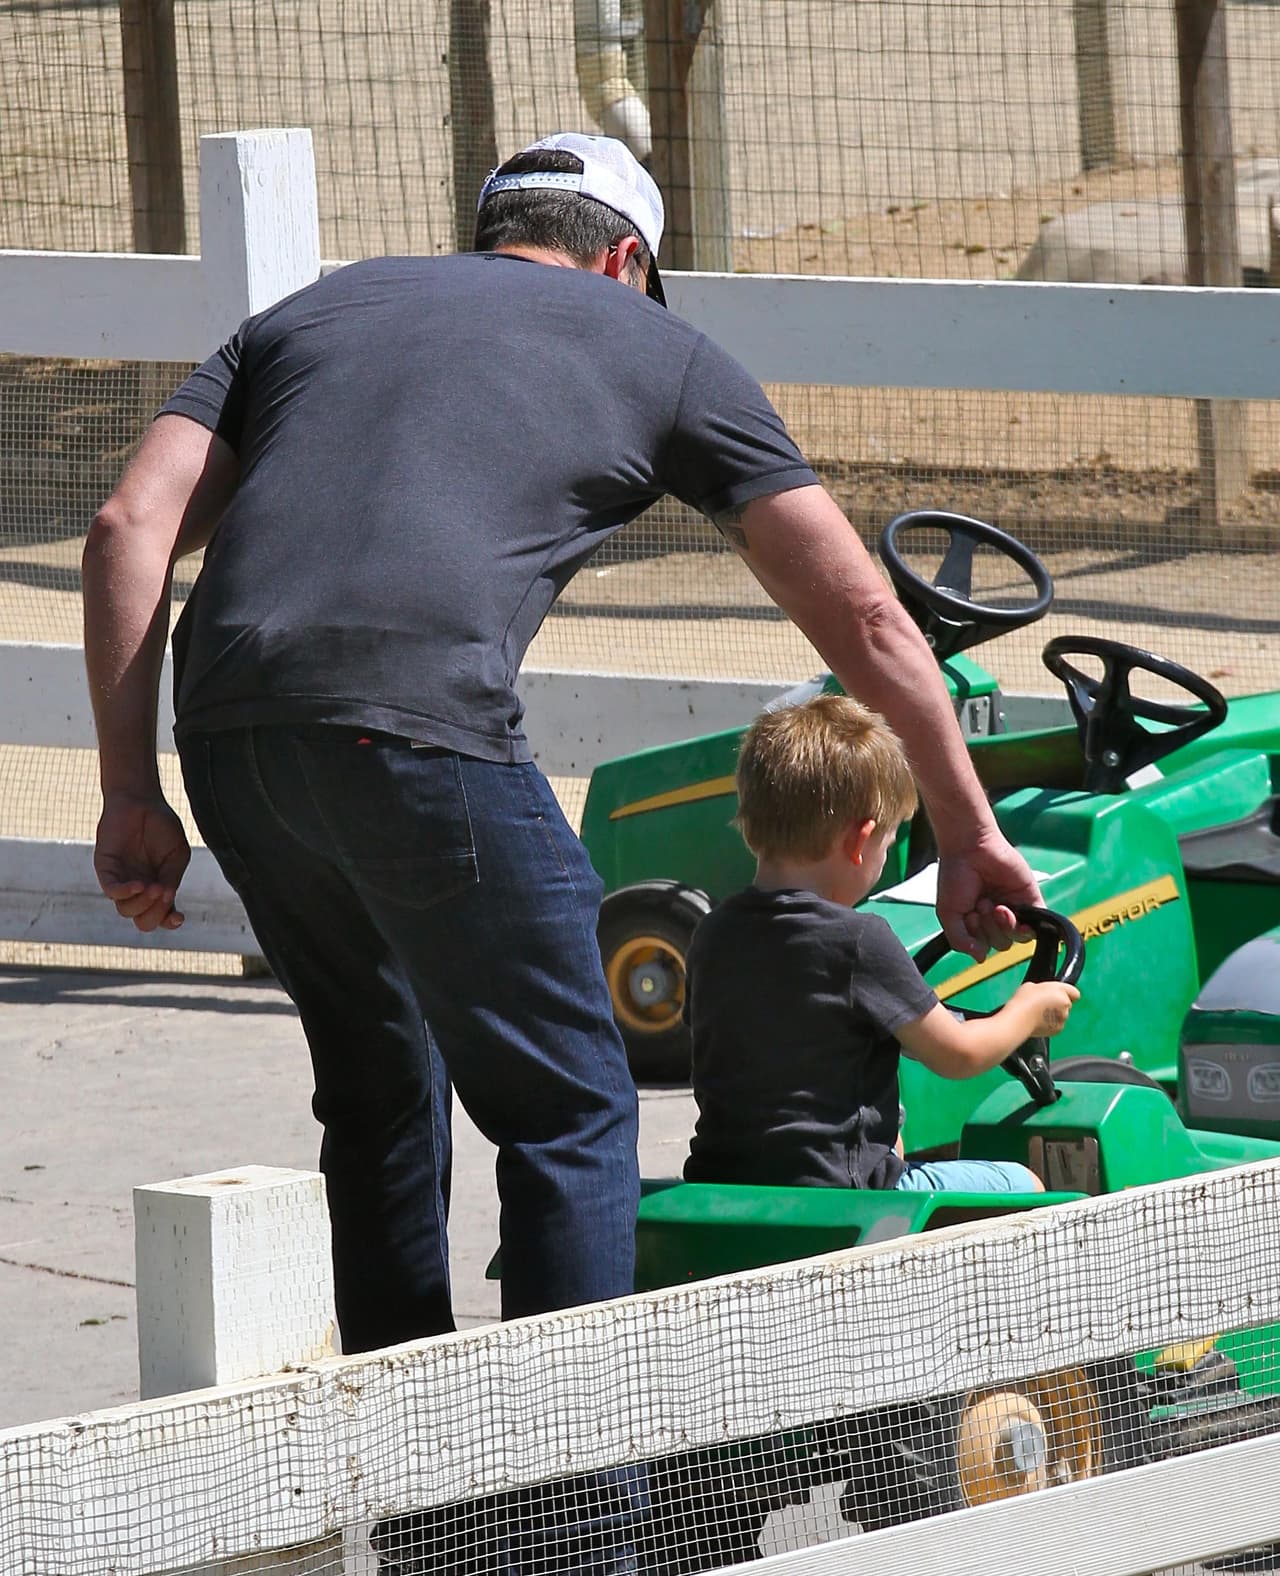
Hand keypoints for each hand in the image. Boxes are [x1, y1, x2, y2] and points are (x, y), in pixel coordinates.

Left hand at [93, 791, 190, 931]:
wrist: (141, 801)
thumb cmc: (161, 826)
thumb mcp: (176, 854)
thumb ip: (172, 877)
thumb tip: (169, 900)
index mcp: (158, 888)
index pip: (161, 916)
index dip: (169, 922)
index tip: (179, 917)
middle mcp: (138, 889)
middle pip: (143, 921)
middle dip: (156, 916)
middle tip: (165, 896)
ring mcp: (121, 881)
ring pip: (126, 911)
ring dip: (143, 903)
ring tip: (154, 886)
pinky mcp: (106, 870)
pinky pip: (111, 891)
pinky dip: (125, 892)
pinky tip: (139, 884)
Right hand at [936, 831, 1042, 959]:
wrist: (970, 848)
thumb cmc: (954, 877)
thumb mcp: (948, 914)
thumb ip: (960, 940)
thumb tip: (980, 958)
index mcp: (978, 922)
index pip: (984, 946)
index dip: (977, 938)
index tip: (969, 917)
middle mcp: (997, 918)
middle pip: (1002, 944)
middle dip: (989, 930)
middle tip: (979, 906)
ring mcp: (1015, 908)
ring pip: (1017, 937)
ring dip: (1003, 925)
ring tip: (992, 904)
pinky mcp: (1030, 899)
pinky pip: (1036, 924)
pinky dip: (1025, 925)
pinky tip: (1009, 911)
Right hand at [1011, 979, 1079, 1036]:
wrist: (1019, 1019)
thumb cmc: (1023, 1001)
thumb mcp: (1032, 985)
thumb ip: (1044, 989)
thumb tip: (1043, 993)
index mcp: (1061, 991)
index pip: (1074, 993)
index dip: (1067, 993)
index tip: (1060, 995)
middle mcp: (1065, 1005)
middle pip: (1067, 1004)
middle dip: (1058, 1004)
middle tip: (1043, 1004)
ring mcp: (1062, 1018)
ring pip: (1061, 1015)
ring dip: (1054, 1014)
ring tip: (1038, 1014)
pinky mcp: (1058, 1029)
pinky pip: (1056, 1025)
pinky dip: (1050, 1024)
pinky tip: (1038, 1021)